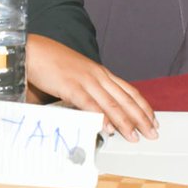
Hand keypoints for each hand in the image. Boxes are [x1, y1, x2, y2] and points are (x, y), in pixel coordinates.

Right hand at [26, 34, 157, 141]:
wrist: (34, 50)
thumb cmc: (54, 64)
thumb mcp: (79, 76)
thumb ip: (91, 90)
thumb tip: (100, 111)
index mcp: (101, 73)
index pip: (129, 91)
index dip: (143, 106)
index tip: (153, 120)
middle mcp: (98, 76)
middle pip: (125, 99)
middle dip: (140, 118)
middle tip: (152, 133)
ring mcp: (86, 80)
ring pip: (111, 104)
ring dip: (125, 122)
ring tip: (134, 136)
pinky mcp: (71, 86)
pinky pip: (89, 104)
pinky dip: (100, 117)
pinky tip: (108, 128)